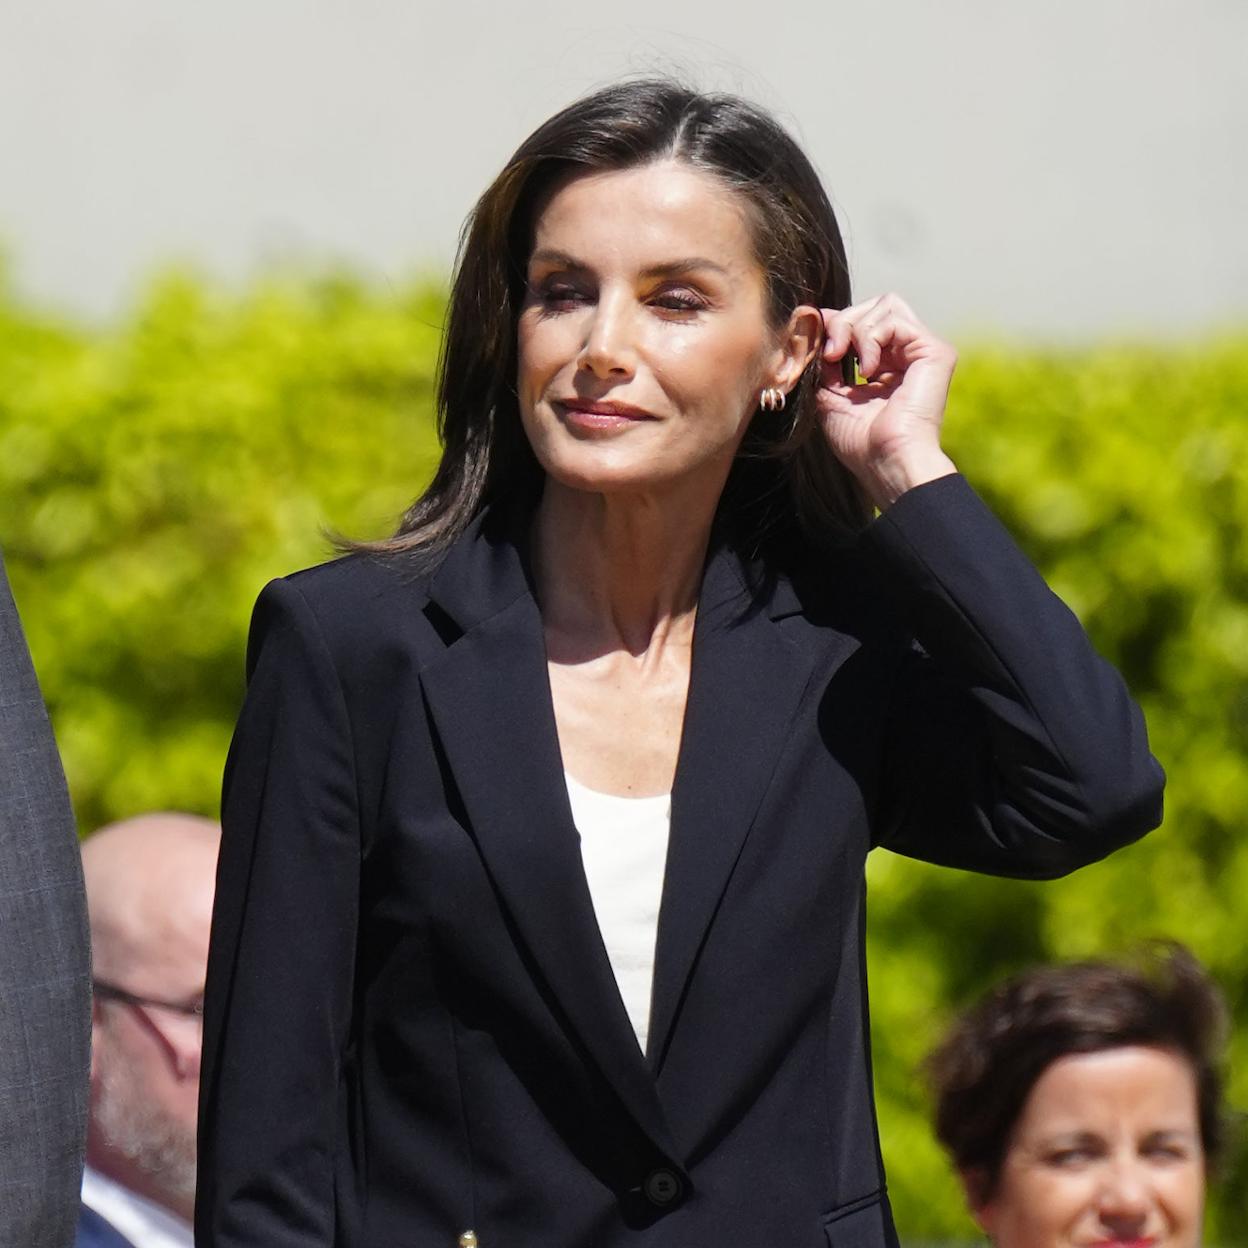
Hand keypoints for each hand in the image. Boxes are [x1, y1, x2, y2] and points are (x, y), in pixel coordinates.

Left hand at [816, 293, 957, 509]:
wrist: (886, 462)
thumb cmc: (860, 442)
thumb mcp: (831, 395)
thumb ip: (826, 359)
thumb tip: (819, 318)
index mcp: (887, 365)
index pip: (864, 321)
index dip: (838, 323)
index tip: (819, 344)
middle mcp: (907, 355)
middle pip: (876, 306)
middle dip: (844, 322)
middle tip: (831, 354)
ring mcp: (923, 351)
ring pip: (885, 305)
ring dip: (854, 329)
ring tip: (847, 363)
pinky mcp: (935, 352)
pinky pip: (894, 319)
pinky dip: (870, 338)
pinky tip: (867, 370)